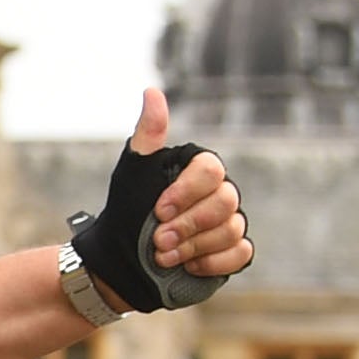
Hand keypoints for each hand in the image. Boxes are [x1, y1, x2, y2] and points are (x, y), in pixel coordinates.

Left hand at [75, 89, 251, 306]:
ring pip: (232, 229)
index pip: (211, 171)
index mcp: (198, 172)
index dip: (186, 193)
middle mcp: (218, 193)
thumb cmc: (125, 214)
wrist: (117, 263)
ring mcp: (227, 223)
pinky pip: (240, 252)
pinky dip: (212, 262)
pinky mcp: (229, 252)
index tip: (159, 209)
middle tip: (157, 239)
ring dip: (193, 247)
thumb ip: (147, 136)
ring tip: (163, 255)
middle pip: (225, 202)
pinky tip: (187, 267)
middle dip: (187, 225)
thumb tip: (152, 92)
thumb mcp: (132, 174)